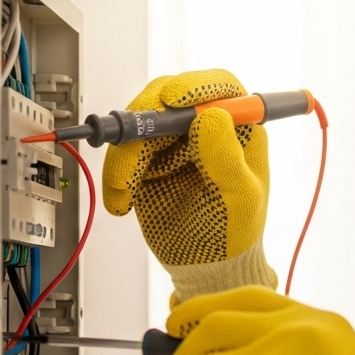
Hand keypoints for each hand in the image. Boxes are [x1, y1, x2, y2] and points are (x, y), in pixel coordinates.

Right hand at [103, 69, 276, 304]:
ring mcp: (173, 142)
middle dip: (144, 120)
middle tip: (131, 146)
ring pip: (138, 125)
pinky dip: (115, 175)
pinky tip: (123, 202)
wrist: (206, 268)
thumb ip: (226, 159)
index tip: (172, 100)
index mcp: (239, 129)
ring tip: (124, 190)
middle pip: (167, 97)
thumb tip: (212, 116)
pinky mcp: (147, 160)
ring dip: (124, 155)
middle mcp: (204, 128)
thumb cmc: (235, 233)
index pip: (218, 87)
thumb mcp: (239, 199)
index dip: (193, 87)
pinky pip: (122, 152)